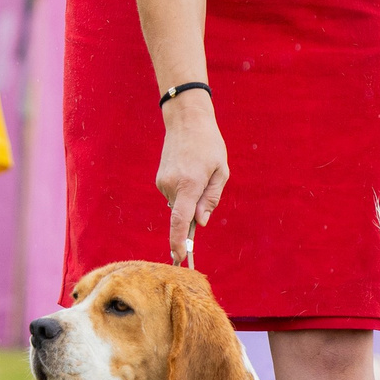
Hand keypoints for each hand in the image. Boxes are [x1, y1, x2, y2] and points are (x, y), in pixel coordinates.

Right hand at [156, 95, 229, 266]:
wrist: (185, 120)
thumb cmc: (209, 144)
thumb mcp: (220, 170)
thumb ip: (211, 198)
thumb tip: (201, 222)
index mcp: (190, 185)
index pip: (180, 221)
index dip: (179, 242)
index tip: (179, 258)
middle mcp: (172, 186)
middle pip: (185, 213)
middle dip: (196, 210)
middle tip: (207, 183)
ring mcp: (163, 183)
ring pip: (180, 204)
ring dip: (190, 196)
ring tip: (198, 170)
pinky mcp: (159, 180)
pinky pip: (174, 195)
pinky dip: (183, 190)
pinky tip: (189, 169)